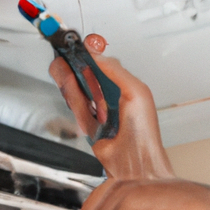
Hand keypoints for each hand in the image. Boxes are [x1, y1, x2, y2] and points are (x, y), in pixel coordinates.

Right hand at [49, 34, 174, 180]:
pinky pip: (76, 108)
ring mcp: (100, 112)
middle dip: (74, 67)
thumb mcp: (135, 92)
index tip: (73, 45)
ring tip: (70, 76)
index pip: (102, 64)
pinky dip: (74, 101)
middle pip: (85, 75)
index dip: (86, 54)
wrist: (135, 164)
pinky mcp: (90, 126)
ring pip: (77, 90)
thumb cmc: (143, 134)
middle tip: (66, 59)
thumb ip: (115, 70)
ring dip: (72, 83)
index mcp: (126, 88)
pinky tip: (75, 95)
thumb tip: (96, 53)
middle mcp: (113, 99)